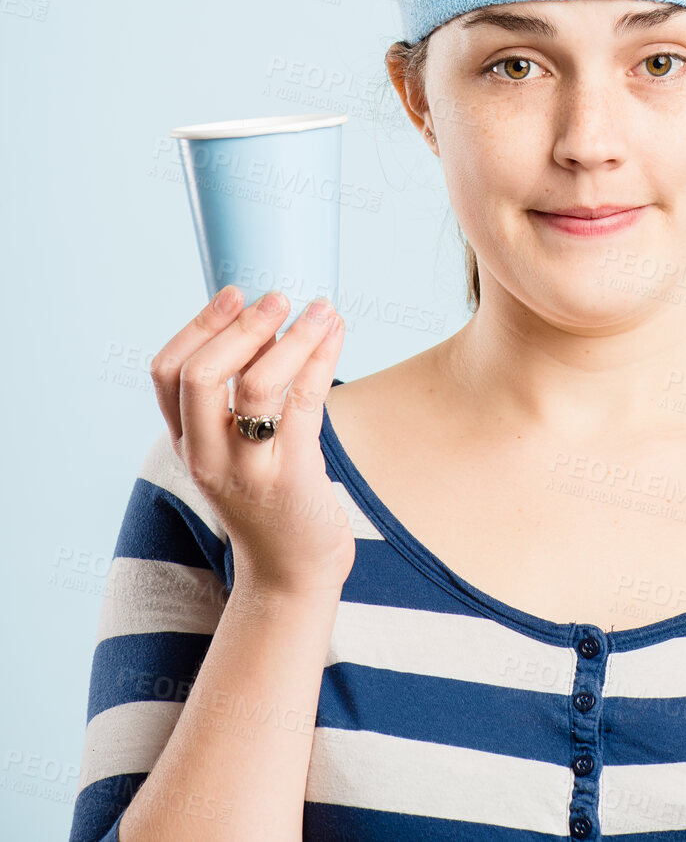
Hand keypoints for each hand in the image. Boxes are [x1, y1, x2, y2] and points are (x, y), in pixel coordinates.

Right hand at [149, 288, 355, 596]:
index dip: (198, 325)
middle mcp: (208, 456)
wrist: (290, 575)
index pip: (167, 373)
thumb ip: (240, 392)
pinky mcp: (291, 479)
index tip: (233, 292)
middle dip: (240, 327)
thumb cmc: (270, 496)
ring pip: (257, 387)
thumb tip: (270, 318)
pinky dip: (321, 359)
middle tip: (277, 298)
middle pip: (201, 376)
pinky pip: (304, 404)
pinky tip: (336, 333)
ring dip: (292, 338)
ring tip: (319, 309)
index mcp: (188, 442)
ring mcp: (248, 470)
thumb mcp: (236, 446)